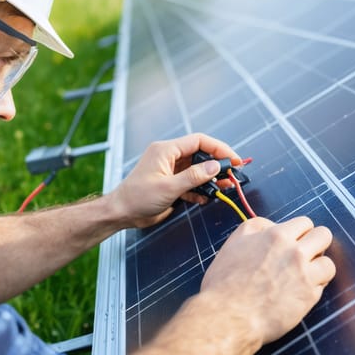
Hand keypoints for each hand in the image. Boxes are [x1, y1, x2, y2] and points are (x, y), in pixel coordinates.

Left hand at [110, 133, 239, 227]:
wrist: (121, 213)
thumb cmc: (138, 197)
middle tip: (232, 175)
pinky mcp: (170, 184)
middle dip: (217, 164)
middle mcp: (169, 157)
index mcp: (166, 150)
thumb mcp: (168, 187)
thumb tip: (216, 166)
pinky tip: (206, 198)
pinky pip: (190, 182)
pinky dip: (200, 189)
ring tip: (224, 187)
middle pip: (200, 154)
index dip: (219, 148)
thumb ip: (194, 176)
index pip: (198, 141)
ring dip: (210, 179)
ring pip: (197, 169)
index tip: (233, 160)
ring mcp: (170, 170)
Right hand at [201, 216, 335, 344]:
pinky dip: (314, 287)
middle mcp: (294, 252)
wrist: (228, 315)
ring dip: (319, 267)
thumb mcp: (234, 242)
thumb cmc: (225, 282)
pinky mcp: (308, 297)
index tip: (295, 241)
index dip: (300, 232)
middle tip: (305, 254)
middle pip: (324, 235)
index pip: (304, 222)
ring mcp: (304, 275)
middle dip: (316, 243)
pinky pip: (323, 286)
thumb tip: (273, 226)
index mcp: (276, 236)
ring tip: (305, 275)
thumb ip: (256, 228)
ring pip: (329, 262)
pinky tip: (299, 291)